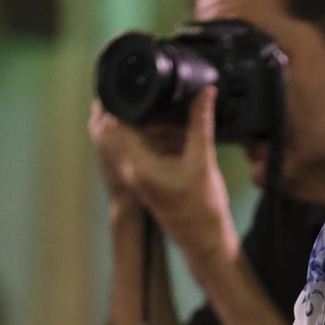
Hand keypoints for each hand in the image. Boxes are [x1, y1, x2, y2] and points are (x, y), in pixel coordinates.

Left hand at [87, 90, 237, 265]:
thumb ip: (201, 122)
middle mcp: (131, 169)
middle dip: (146, 109)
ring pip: (139, 138)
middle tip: (166, 95)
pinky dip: (161, 139)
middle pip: (127, 126)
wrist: (205, 241)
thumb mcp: (203, 159)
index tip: (144, 84)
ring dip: (156, 125)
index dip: (129, 99)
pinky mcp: (148, 179)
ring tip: (178, 117)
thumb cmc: (202, 208)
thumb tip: (205, 92)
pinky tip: (181, 135)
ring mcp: (138, 175)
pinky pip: (147, 149)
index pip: (119, 121)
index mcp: (137, 164)